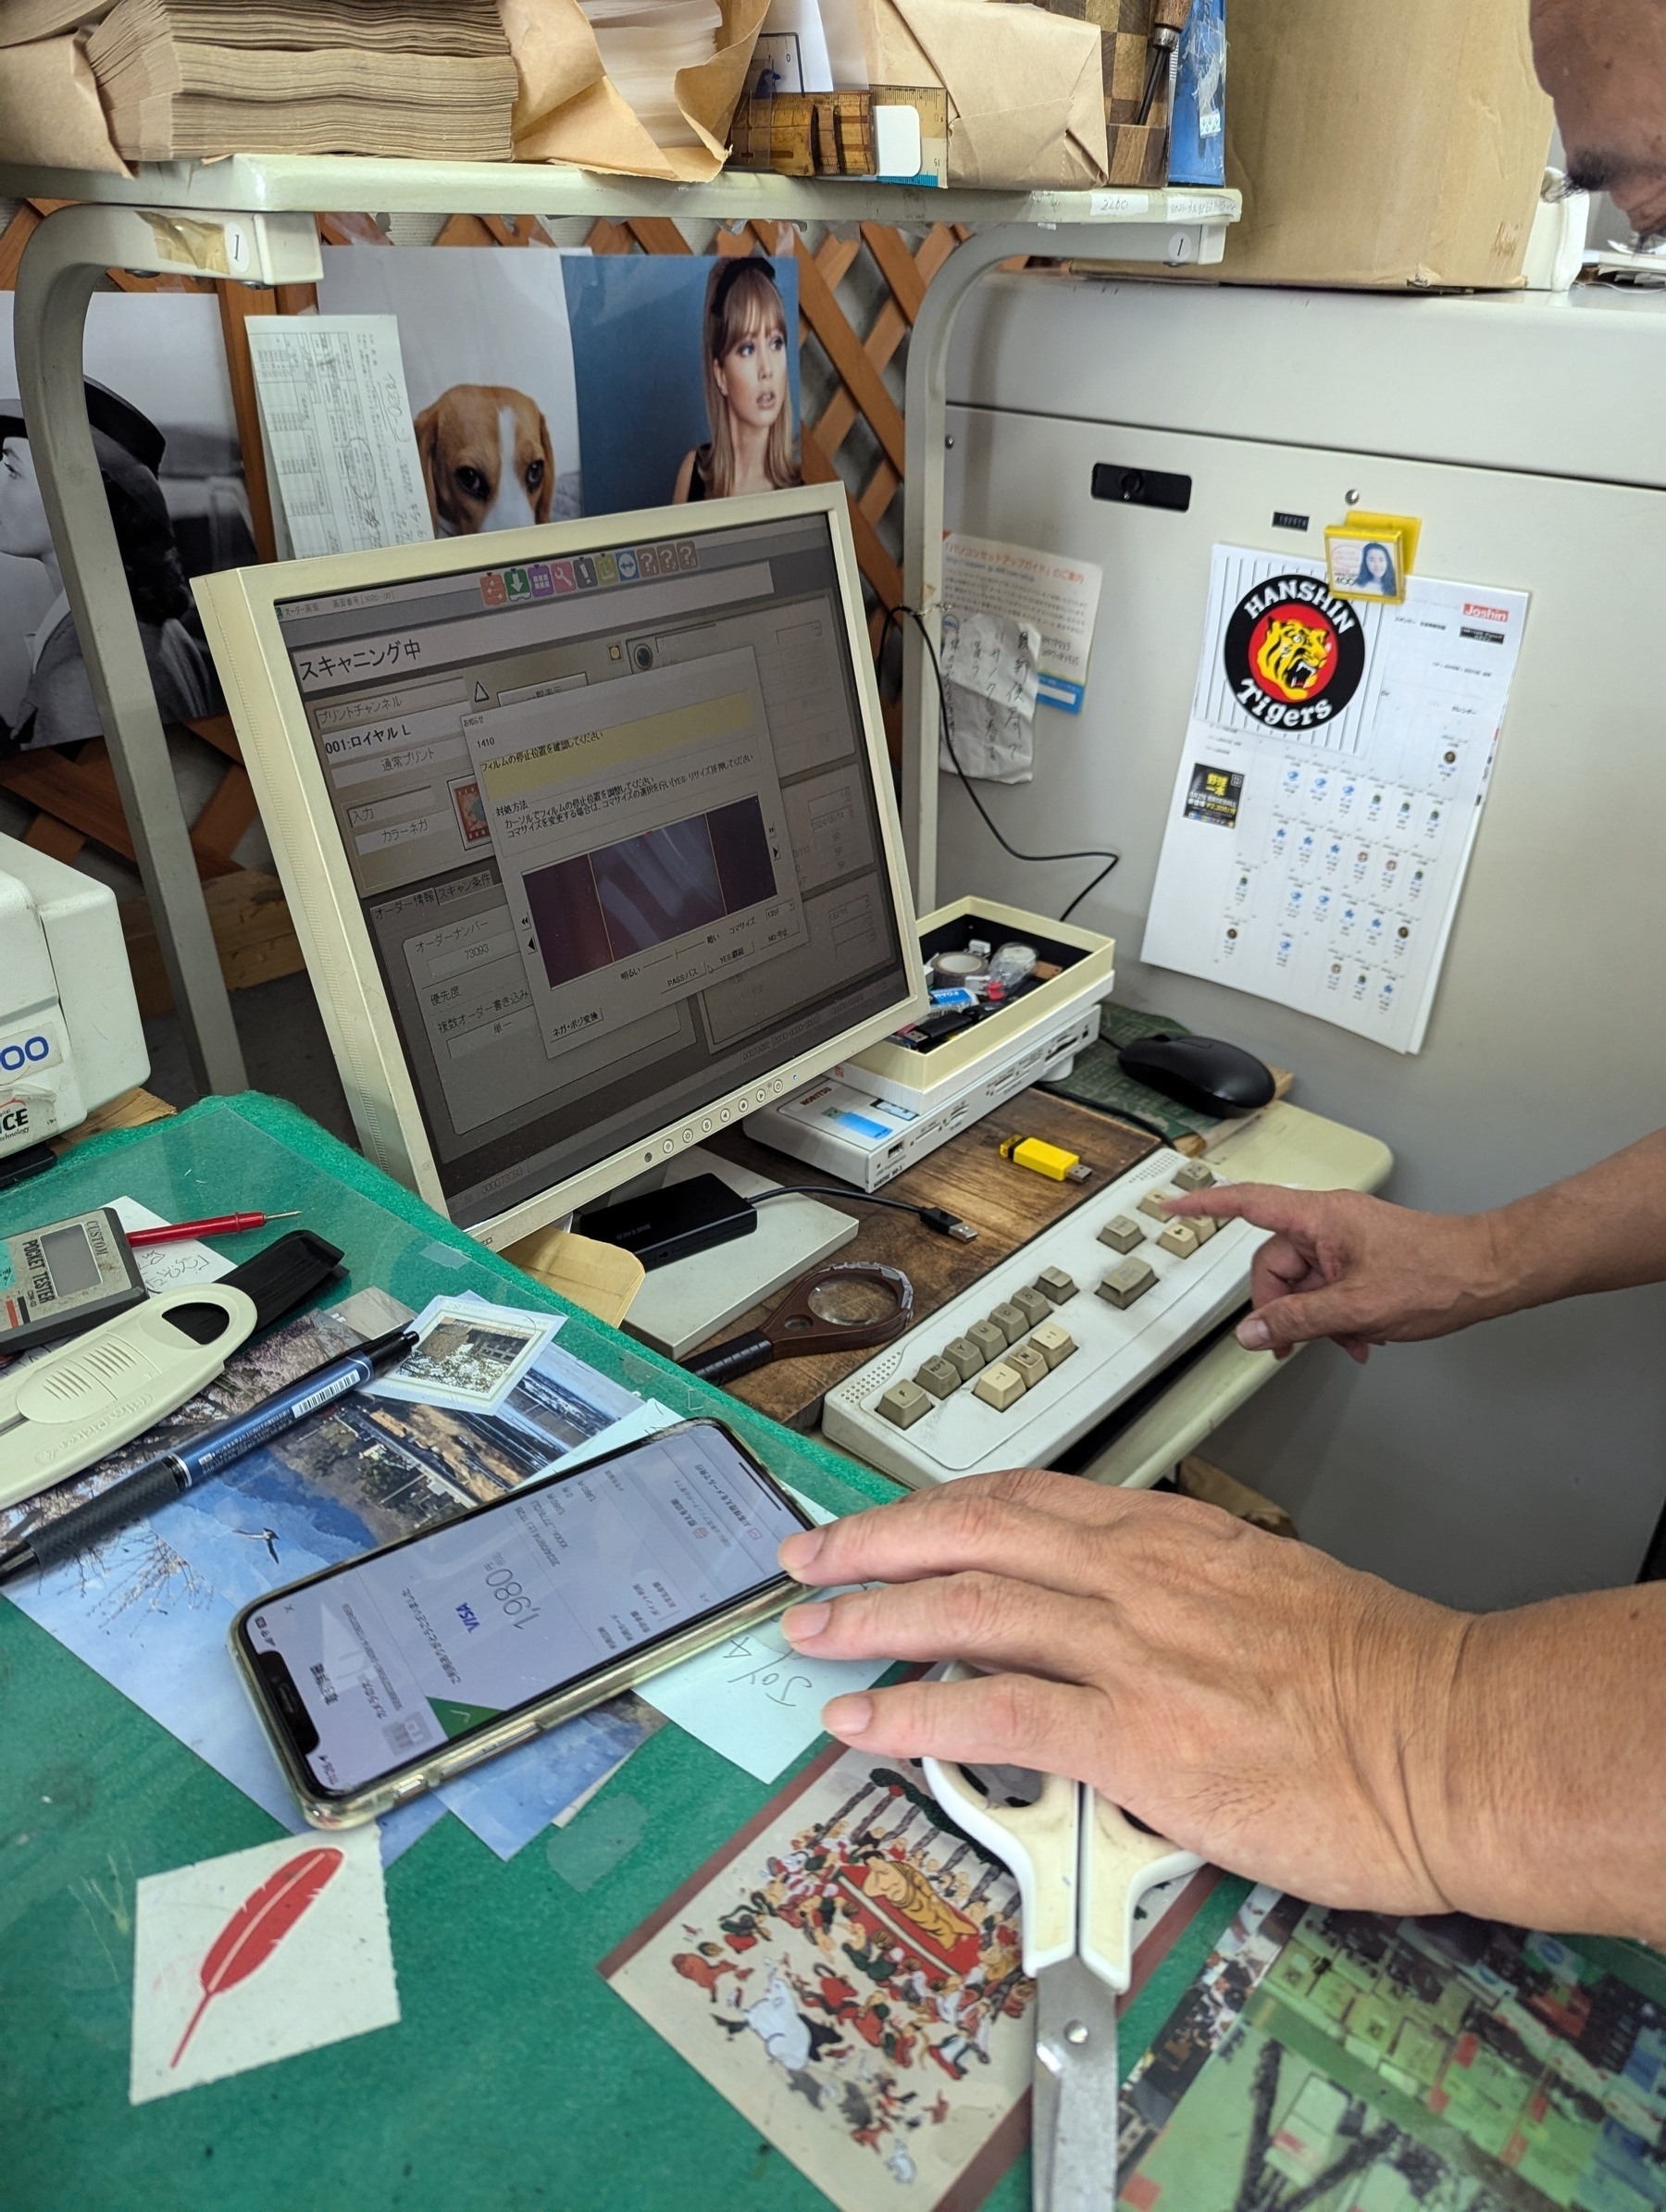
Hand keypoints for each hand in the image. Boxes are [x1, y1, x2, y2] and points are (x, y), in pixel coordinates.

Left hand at [779, 1471, 1468, 1914]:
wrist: (1452, 1736)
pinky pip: (991, 1711)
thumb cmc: (1382, 1677)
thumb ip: (1182, 1599)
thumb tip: (1125, 1626)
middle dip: (875, 1541)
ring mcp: (1129, 1647)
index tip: (888, 1520)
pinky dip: (912, 1711)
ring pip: (963, 1605)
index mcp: (1169, 1535)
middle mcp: (1136, 1572)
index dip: (938, 1508)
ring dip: (869, 1616)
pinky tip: (864, 1720)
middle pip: (971, 1529)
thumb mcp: (1268, 1594)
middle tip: (809, 1557)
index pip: (1022, 1498)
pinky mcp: (1134, 1733)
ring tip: (808, 1631)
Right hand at [1162, 1182, 1500, 1360]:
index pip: (1248, 1203)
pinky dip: (1335, 1315)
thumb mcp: (1356, 1308)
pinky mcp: (1362, 1258)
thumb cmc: (1437, 1274)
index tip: (1172, 1202)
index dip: (1205, 1204)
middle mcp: (1329, 1223)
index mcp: (1321, 1217)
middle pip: (1275, 1262)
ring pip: (1304, 1282)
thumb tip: (1253, 1332)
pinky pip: (1328, 1287)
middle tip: (1289, 1344)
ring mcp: (1346, 1241)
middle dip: (1281, 1307)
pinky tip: (1356, 1339)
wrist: (1489, 1273)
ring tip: (1343, 1344)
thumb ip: (1297, 1319)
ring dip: (1314, 1318)